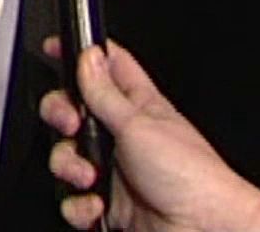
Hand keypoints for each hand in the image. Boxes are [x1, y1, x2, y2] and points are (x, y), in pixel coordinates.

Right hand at [40, 37, 259, 231]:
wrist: (203, 228)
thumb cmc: (191, 175)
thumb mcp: (139, 125)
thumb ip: (105, 94)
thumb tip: (88, 57)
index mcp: (137, 106)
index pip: (108, 66)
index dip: (83, 52)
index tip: (56, 46)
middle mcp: (122, 135)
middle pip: (73, 110)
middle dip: (61, 116)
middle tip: (71, 123)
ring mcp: (112, 170)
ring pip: (66, 156)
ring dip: (70, 166)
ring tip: (90, 176)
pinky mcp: (107, 203)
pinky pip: (73, 199)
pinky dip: (79, 205)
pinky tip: (98, 204)